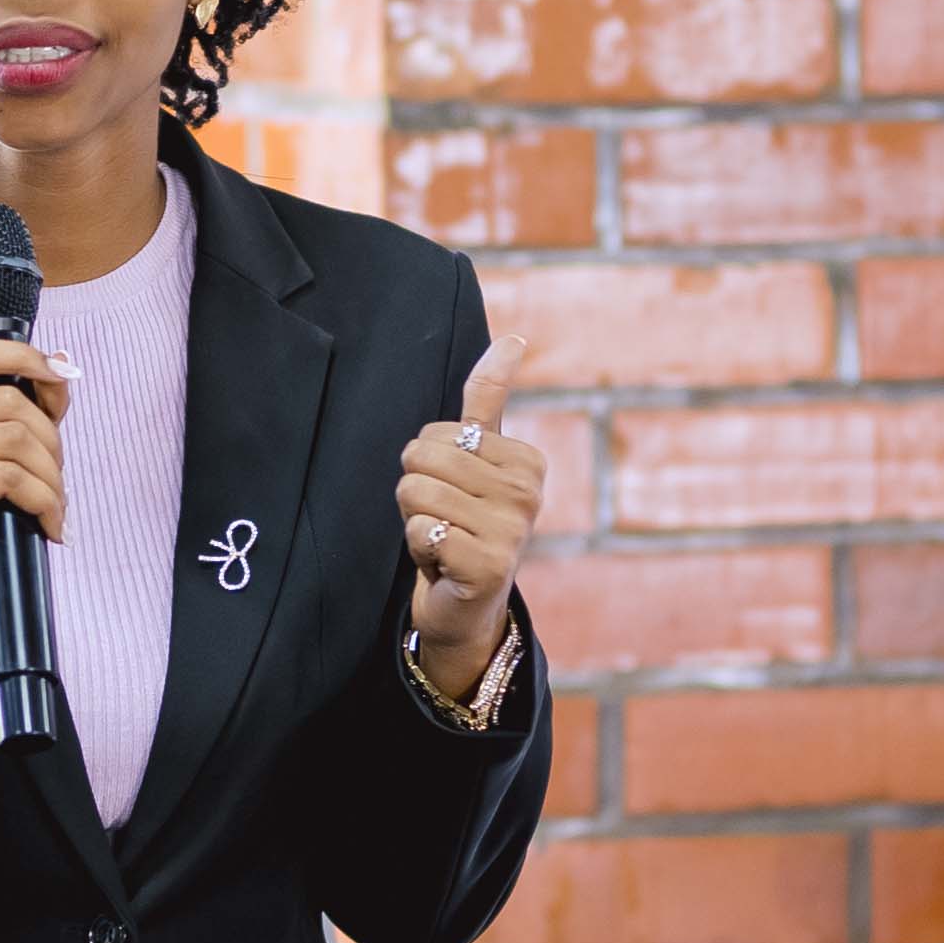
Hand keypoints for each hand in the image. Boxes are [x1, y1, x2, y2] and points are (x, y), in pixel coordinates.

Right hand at [0, 338, 69, 675]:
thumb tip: (63, 364)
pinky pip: (8, 477)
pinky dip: (43, 501)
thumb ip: (20, 406)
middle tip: (58, 478)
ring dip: (51, 477)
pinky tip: (49, 524)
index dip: (23, 356)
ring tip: (55, 505)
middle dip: (50, 440)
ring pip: (14, 438)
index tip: (64, 376)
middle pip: (6, 401)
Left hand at [399, 339, 542, 705]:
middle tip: (445, 522)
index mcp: (528, 460)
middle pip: (420, 458)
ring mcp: (512, 530)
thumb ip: (489, 399)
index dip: (429, 466)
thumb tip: (514, 337)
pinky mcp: (487, 565)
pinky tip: (445, 566)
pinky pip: (418, 531)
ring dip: (416, 522)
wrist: (467, 605)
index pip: (435, 433)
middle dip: (417, 493)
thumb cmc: (466, 524)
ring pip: (414, 492)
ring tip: (444, 541)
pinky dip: (418, 550)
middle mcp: (529, 492)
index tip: (458, 497)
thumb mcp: (477, 460)